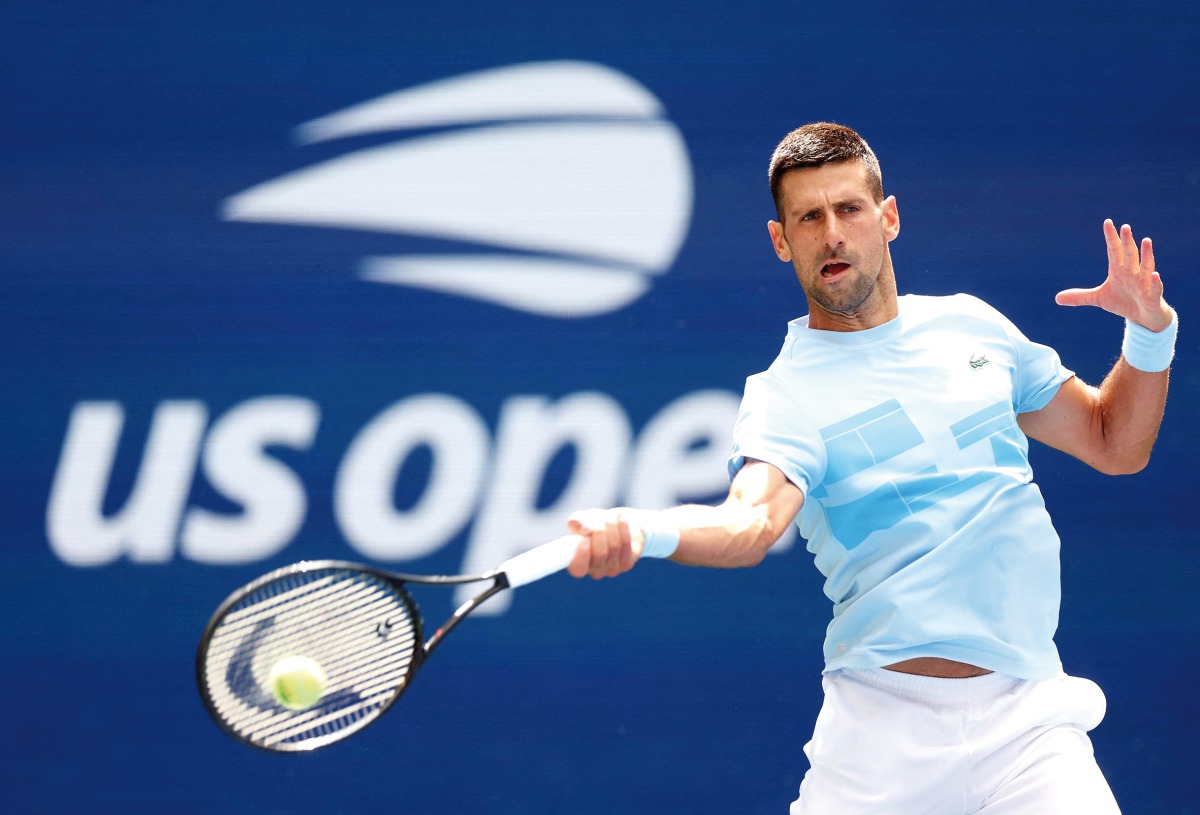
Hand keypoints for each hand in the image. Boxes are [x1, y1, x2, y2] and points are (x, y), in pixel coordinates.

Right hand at [565, 508, 643, 578]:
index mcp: (577, 563)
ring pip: (614, 546)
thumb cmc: (593, 524)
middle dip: (600, 530)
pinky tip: (621, 520)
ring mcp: (612, 569)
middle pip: (600, 554)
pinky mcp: (627, 564)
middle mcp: (594, 571)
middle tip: (600, 520)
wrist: (615, 525)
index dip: (581, 555)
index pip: (578, 568)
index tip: (584, 539)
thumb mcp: (581, 518)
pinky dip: (623, 528)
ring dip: (612, 526)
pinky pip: (626, 544)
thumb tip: (586, 530)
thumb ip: (577, 522)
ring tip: (610, 517)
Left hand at [1055, 220, 1172, 330]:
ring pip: (1146, 266)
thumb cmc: (1122, 302)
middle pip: (1129, 254)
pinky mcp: (1152, 296)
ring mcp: (1144, 283)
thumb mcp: (1098, 299)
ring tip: (1146, 240)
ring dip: (1146, 254)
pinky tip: (1156, 275)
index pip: (1114, 250)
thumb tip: (1056, 298)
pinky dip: (1155, 282)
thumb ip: (1080, 296)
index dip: (1111, 237)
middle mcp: (1132, 273)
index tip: (1107, 222)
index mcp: (1119, 270)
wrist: (1142, 316)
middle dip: (1127, 242)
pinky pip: (1155, 288)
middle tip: (1125, 227)